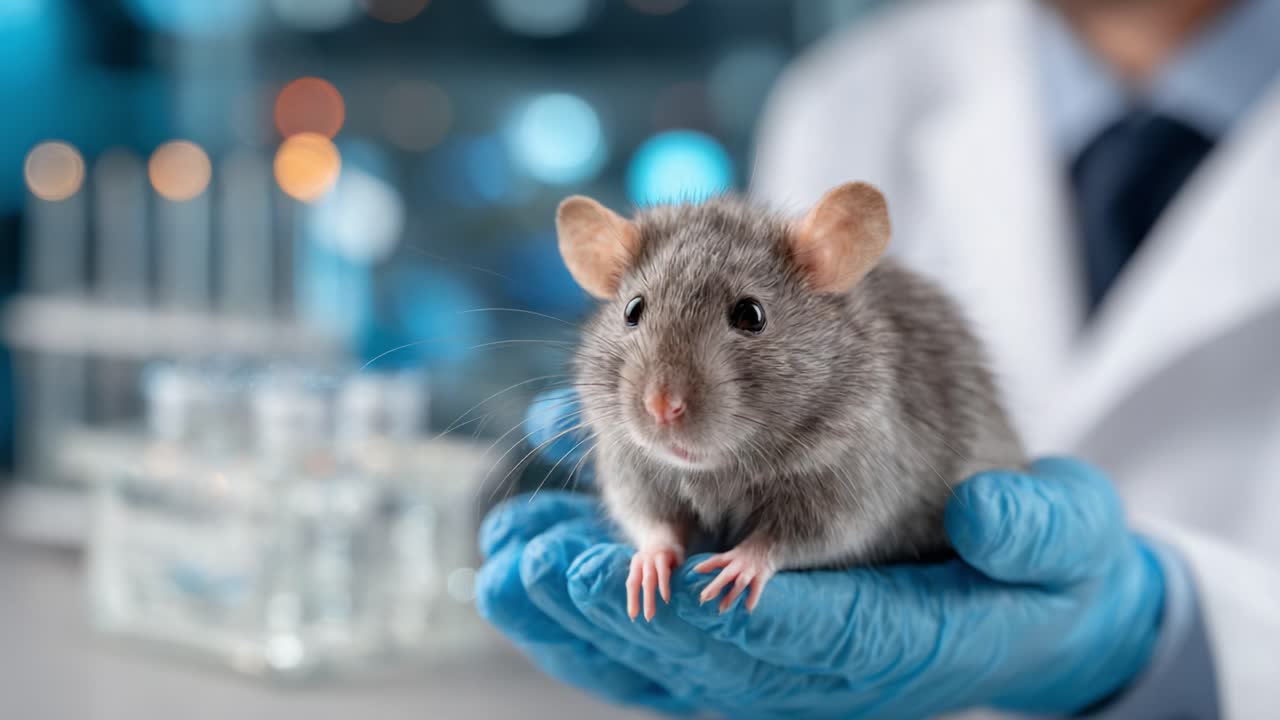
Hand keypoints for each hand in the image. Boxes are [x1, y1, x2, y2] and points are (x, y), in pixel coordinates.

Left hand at [476, 390, 1165, 717]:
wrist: (1011, 608)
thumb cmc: (1032, 571)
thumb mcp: (1063, 540)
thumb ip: (1036, 531)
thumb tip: (987, 519)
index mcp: (895, 640)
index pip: (808, 634)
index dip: (737, 611)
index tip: (670, 582)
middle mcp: (818, 668)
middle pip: (706, 651)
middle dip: (618, 609)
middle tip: (539, 559)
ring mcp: (770, 665)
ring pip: (660, 654)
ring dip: (577, 612)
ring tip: (504, 560)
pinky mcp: (736, 649)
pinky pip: (649, 641)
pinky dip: (584, 610)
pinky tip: (524, 562)